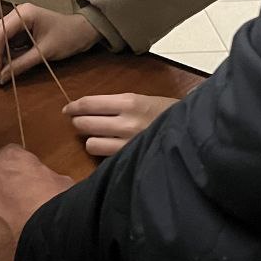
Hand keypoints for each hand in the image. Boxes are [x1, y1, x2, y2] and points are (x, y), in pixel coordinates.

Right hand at [0, 3, 99, 82]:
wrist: (83, 32)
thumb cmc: (67, 38)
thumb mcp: (43, 53)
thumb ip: (21, 64)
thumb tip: (1, 77)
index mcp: (23, 14)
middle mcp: (17, 13)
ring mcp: (18, 20)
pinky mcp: (20, 28)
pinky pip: (6, 41)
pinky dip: (4, 54)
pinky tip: (5, 67)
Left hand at [63, 93, 177, 156]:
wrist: (193, 131)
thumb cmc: (168, 114)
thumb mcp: (144, 100)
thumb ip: (119, 104)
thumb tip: (88, 107)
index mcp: (130, 102)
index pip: (90, 103)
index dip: (74, 106)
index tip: (67, 109)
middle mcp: (126, 122)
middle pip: (85, 123)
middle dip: (79, 122)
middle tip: (80, 122)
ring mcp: (128, 144)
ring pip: (91, 144)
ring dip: (92, 140)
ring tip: (99, 137)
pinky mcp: (130, 160)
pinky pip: (105, 158)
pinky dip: (104, 154)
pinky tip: (110, 150)